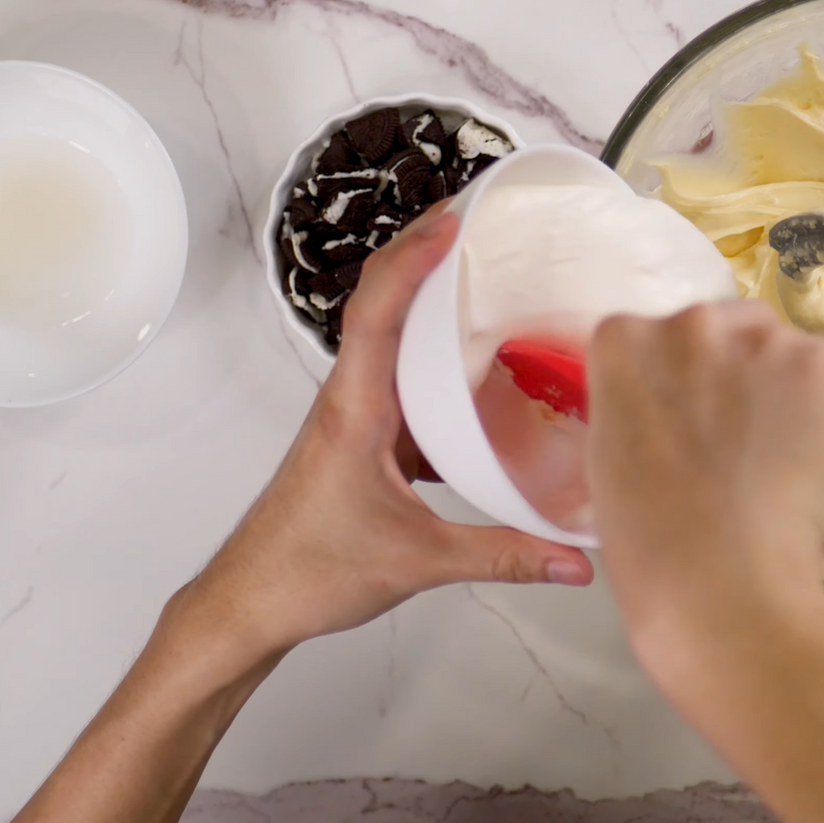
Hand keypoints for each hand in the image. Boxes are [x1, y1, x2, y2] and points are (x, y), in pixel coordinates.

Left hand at [185, 209, 593, 663]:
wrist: (250, 601)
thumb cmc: (308, 570)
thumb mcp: (417, 561)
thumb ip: (502, 556)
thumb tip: (573, 559)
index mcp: (355, 408)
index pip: (376, 310)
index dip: (413, 259)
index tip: (455, 221)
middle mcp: (351, 397)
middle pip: (382, 303)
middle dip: (427, 254)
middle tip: (483, 223)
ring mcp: (356, 414)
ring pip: (392, 339)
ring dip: (430, 302)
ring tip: (490, 279)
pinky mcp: (365, 436)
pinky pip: (403, 381)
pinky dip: (437, 362)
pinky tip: (482, 374)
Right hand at [585, 300, 823, 667]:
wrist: (719, 585)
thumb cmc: (650, 546)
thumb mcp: (611, 457)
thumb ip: (640, 411)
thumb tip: (681, 414)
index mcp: (623, 341)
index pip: (663, 343)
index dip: (690, 388)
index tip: (697, 430)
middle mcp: (690, 320)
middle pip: (731, 335)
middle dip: (744, 382)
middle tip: (748, 451)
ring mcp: (761, 338)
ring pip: (790, 356)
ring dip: (795, 399)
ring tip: (793, 468)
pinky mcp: (823, 364)